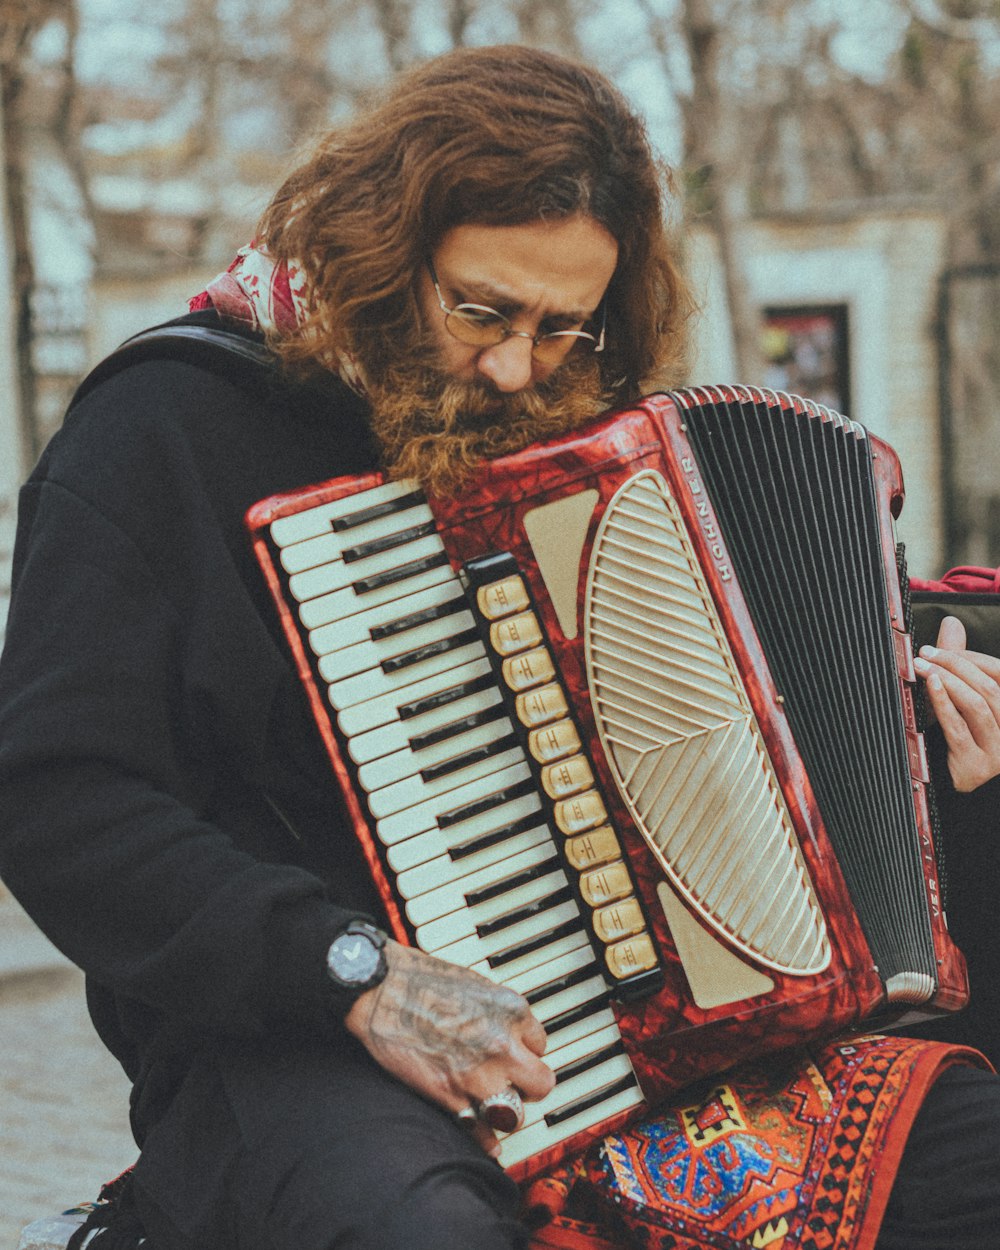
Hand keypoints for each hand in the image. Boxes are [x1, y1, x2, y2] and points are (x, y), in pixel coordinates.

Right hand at [344, 940, 554, 1157]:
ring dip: (505, 1113)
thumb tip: (507, 1033)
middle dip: (527, 1086)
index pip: (541, 1045)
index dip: (525, 1052)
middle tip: (512, 1084)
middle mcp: (503, 1045)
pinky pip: (481, 1131)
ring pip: (515, 1114)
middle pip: (541, 1084)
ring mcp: (478, 1075)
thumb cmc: (421, 979)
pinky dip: (485, 1140)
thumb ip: (498, 1013)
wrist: (382, 989)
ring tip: (494, 1108)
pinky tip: (489, 1142)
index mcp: (512, 1012)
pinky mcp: (450, 1096)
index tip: (514, 1055)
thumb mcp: (476, 984)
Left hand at [914, 615, 999, 791]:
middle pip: (989, 688)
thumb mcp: (960, 698)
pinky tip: (930, 686)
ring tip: (922, 666)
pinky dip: (944, 703)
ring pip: (978, 705)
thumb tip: (951, 622)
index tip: (940, 648)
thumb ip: (960, 662)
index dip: (972, 658)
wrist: (952, 795)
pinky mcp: (976, 767)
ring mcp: (998, 751)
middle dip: (956, 665)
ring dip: (947, 681)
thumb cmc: (956, 738)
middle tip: (925, 653)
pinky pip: (959, 728)